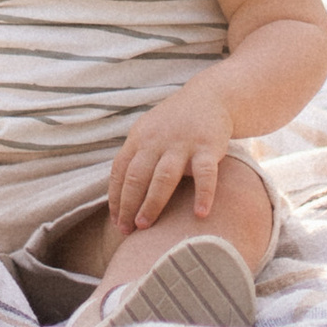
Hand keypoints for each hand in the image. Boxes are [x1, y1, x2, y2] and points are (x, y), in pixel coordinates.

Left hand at [107, 79, 239, 233]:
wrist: (210, 96)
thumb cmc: (174, 124)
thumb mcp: (149, 133)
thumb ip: (135, 158)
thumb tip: (119, 198)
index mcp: (139, 137)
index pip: (120, 170)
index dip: (116, 197)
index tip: (116, 221)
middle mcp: (157, 140)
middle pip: (136, 176)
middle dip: (128, 205)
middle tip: (126, 230)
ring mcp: (182, 143)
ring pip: (163, 177)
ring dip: (152, 203)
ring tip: (145, 225)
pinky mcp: (208, 147)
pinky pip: (205, 174)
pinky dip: (203, 194)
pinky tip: (200, 214)